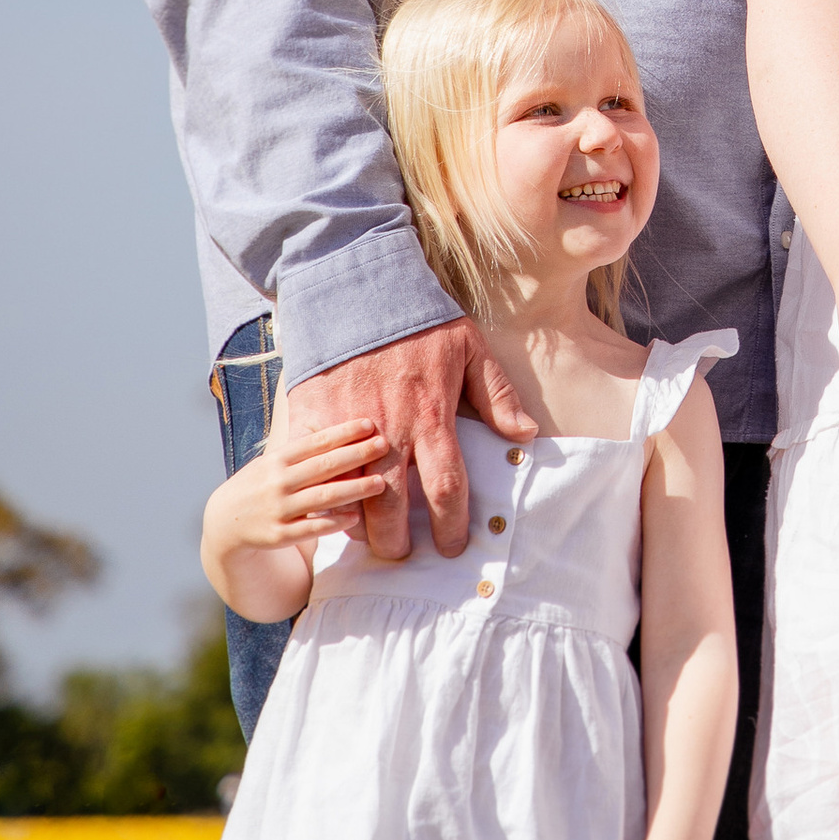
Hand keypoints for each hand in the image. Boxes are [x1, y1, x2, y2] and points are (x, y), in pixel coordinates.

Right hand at [210, 409, 394, 553]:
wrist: (224, 522)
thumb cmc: (259, 485)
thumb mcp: (271, 462)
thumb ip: (301, 452)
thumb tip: (341, 433)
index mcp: (277, 459)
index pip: (315, 442)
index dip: (343, 433)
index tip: (370, 424)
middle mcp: (277, 482)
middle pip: (323, 467)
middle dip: (356, 455)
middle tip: (384, 446)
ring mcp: (278, 509)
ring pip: (322, 498)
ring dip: (353, 489)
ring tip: (380, 483)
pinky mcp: (279, 535)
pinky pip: (311, 529)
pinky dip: (334, 523)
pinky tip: (355, 517)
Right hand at [287, 319, 532, 561]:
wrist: (358, 286)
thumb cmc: (419, 319)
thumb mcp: (470, 348)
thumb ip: (497, 394)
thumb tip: (525, 434)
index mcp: (431, 416)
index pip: (446, 486)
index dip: (451, 524)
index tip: (453, 545)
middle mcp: (389, 429)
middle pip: (392, 505)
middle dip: (397, 540)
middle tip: (404, 553)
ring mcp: (346, 426)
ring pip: (350, 493)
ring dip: (360, 525)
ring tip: (369, 539)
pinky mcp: (313, 416)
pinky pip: (314, 468)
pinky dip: (320, 490)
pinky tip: (328, 505)